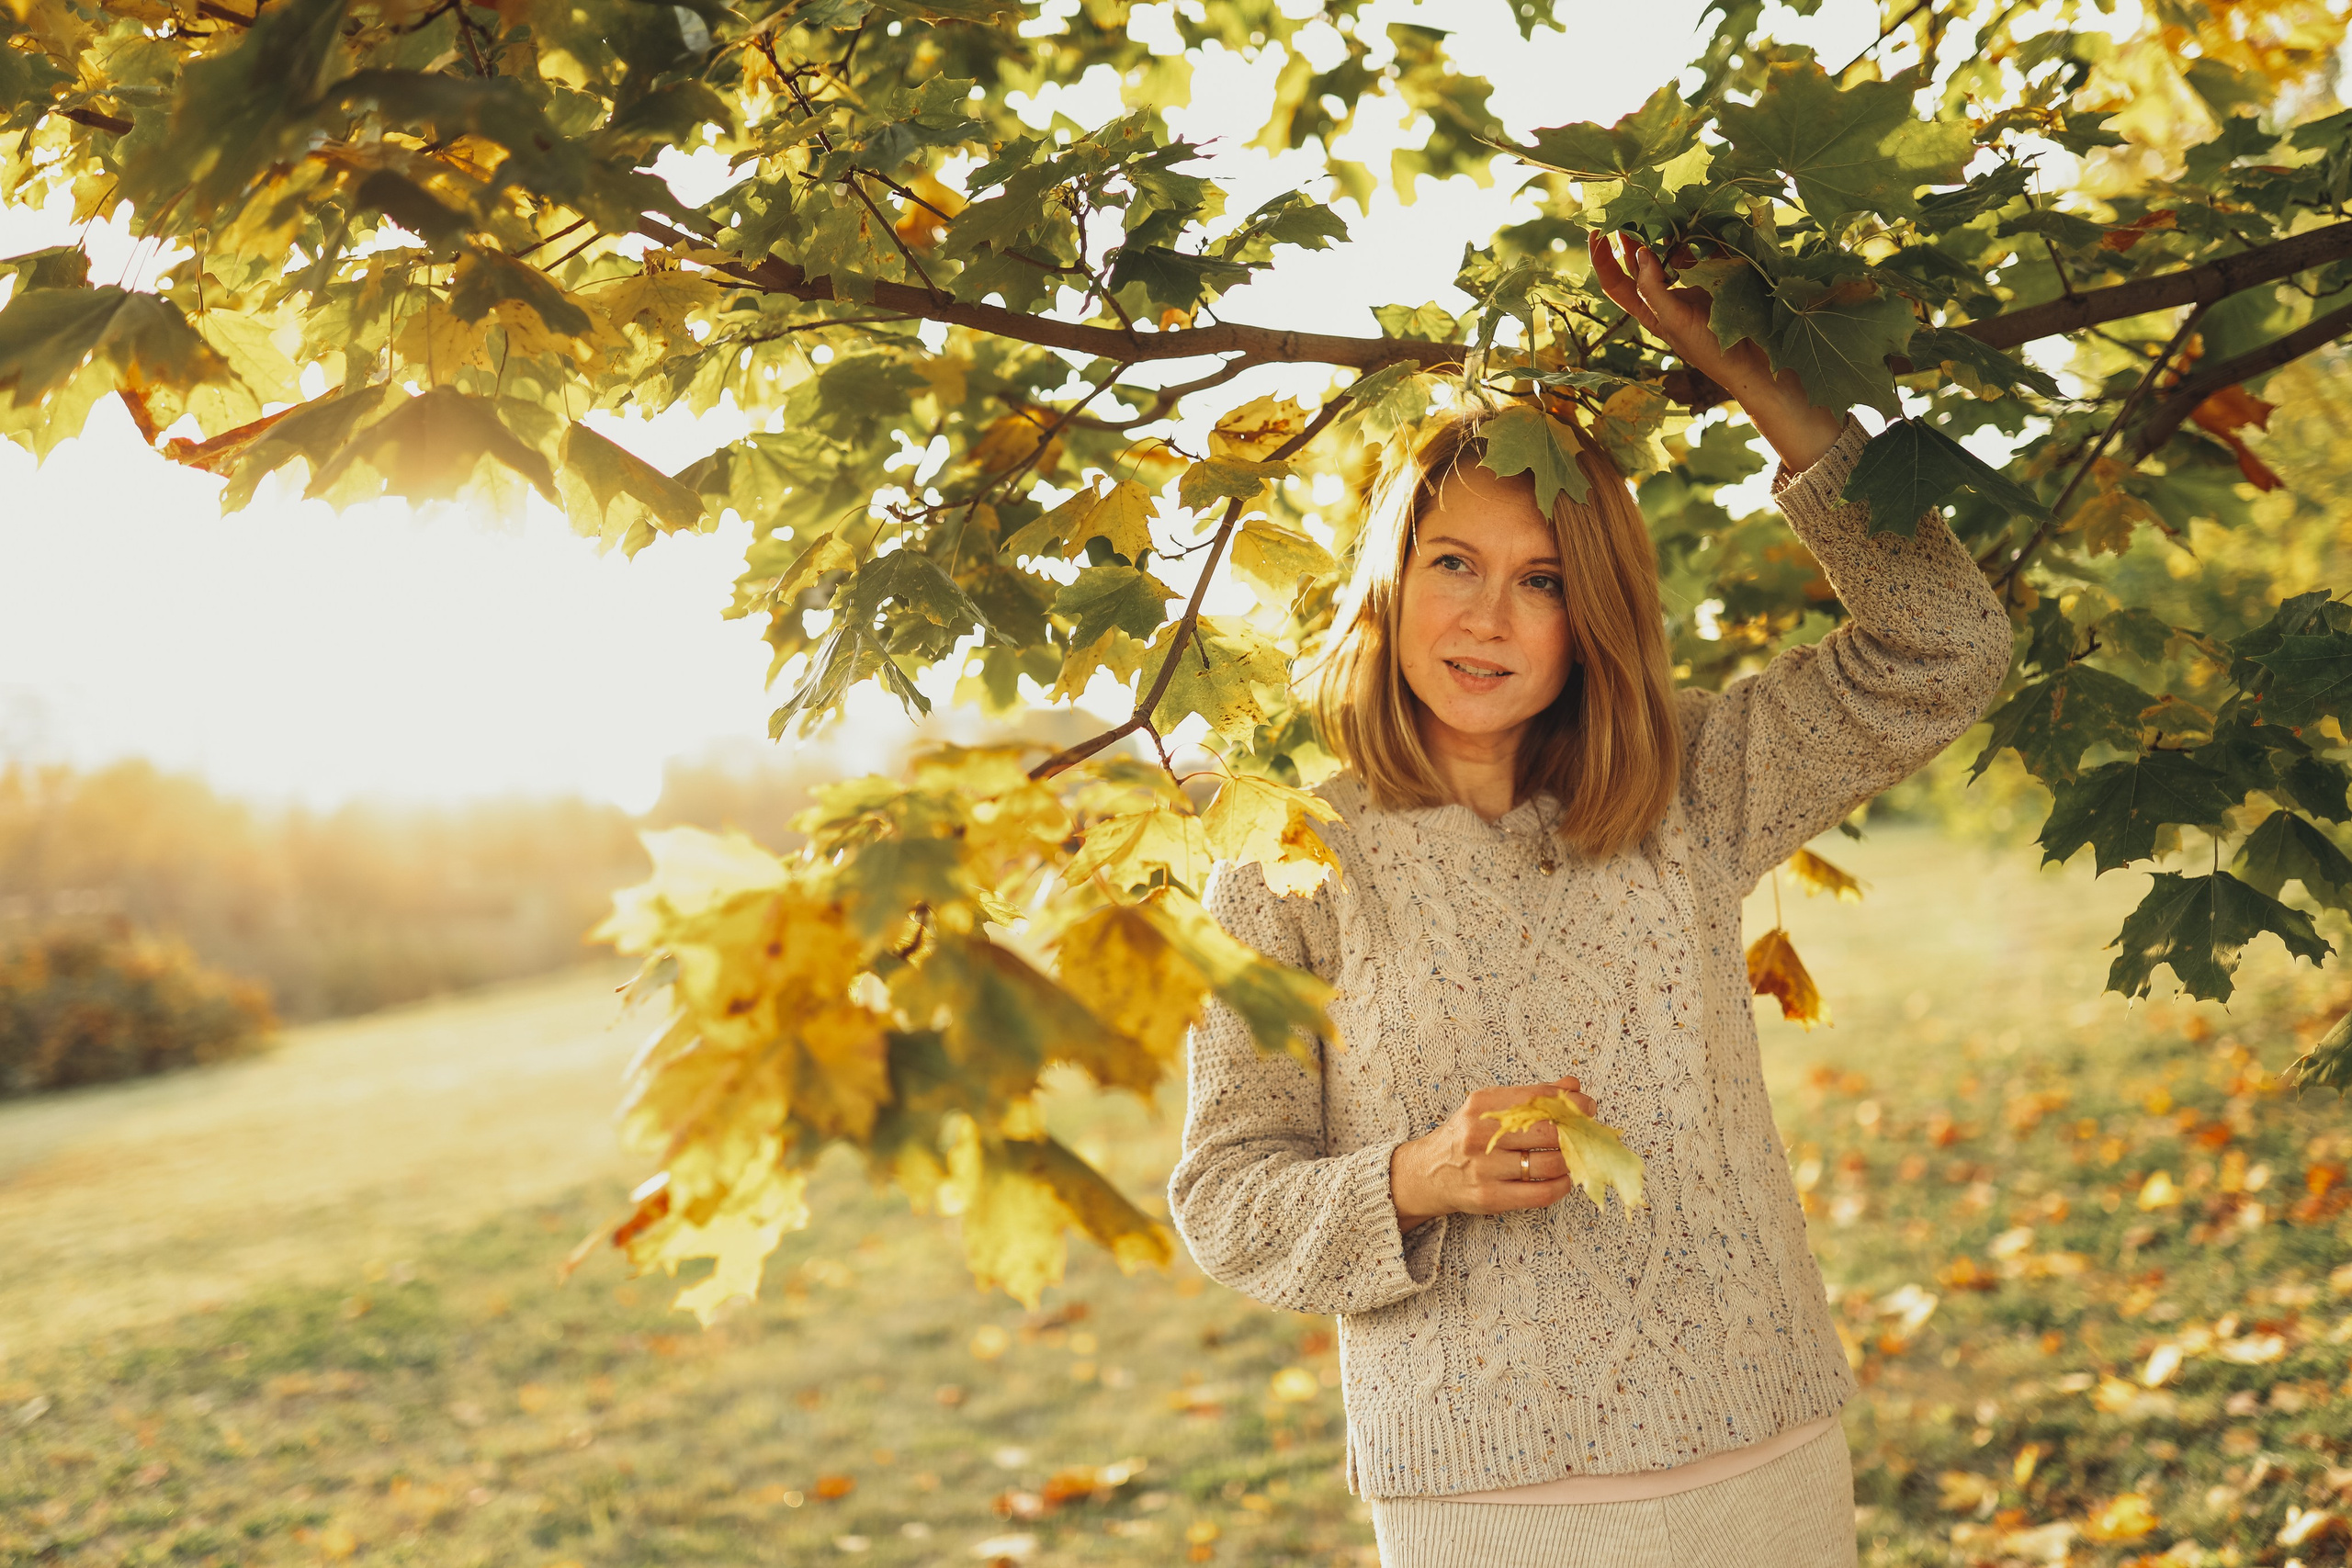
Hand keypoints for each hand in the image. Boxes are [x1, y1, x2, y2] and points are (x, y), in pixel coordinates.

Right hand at [1389, 1074, 1597, 1232]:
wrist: (1425, 1173)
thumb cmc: (1464, 1138)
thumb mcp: (1489, 1109)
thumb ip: (1531, 1096)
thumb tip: (1572, 1086)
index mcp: (1482, 1104)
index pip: (1537, 1097)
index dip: (1570, 1102)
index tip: (1588, 1106)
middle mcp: (1481, 1134)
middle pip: (1547, 1130)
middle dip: (1576, 1131)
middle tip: (1588, 1133)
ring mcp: (1484, 1167)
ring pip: (1548, 1163)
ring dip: (1571, 1161)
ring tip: (1575, 1157)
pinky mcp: (1490, 1196)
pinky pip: (1540, 1193)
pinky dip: (1561, 1186)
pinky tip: (1564, 1179)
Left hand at [1585, 230, 1845, 473]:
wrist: (1755, 363)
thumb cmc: (1709, 349)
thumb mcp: (1674, 320)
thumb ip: (1654, 288)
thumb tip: (1638, 252)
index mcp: (1649, 310)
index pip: (1615, 282)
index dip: (1601, 260)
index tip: (1596, 232)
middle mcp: (1666, 297)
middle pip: (1639, 263)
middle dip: (1631, 236)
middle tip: (1629, 208)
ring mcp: (1691, 287)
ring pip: (1670, 254)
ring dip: (1663, 233)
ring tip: (1658, 209)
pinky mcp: (1715, 279)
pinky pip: (1702, 252)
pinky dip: (1698, 237)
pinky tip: (1697, 219)